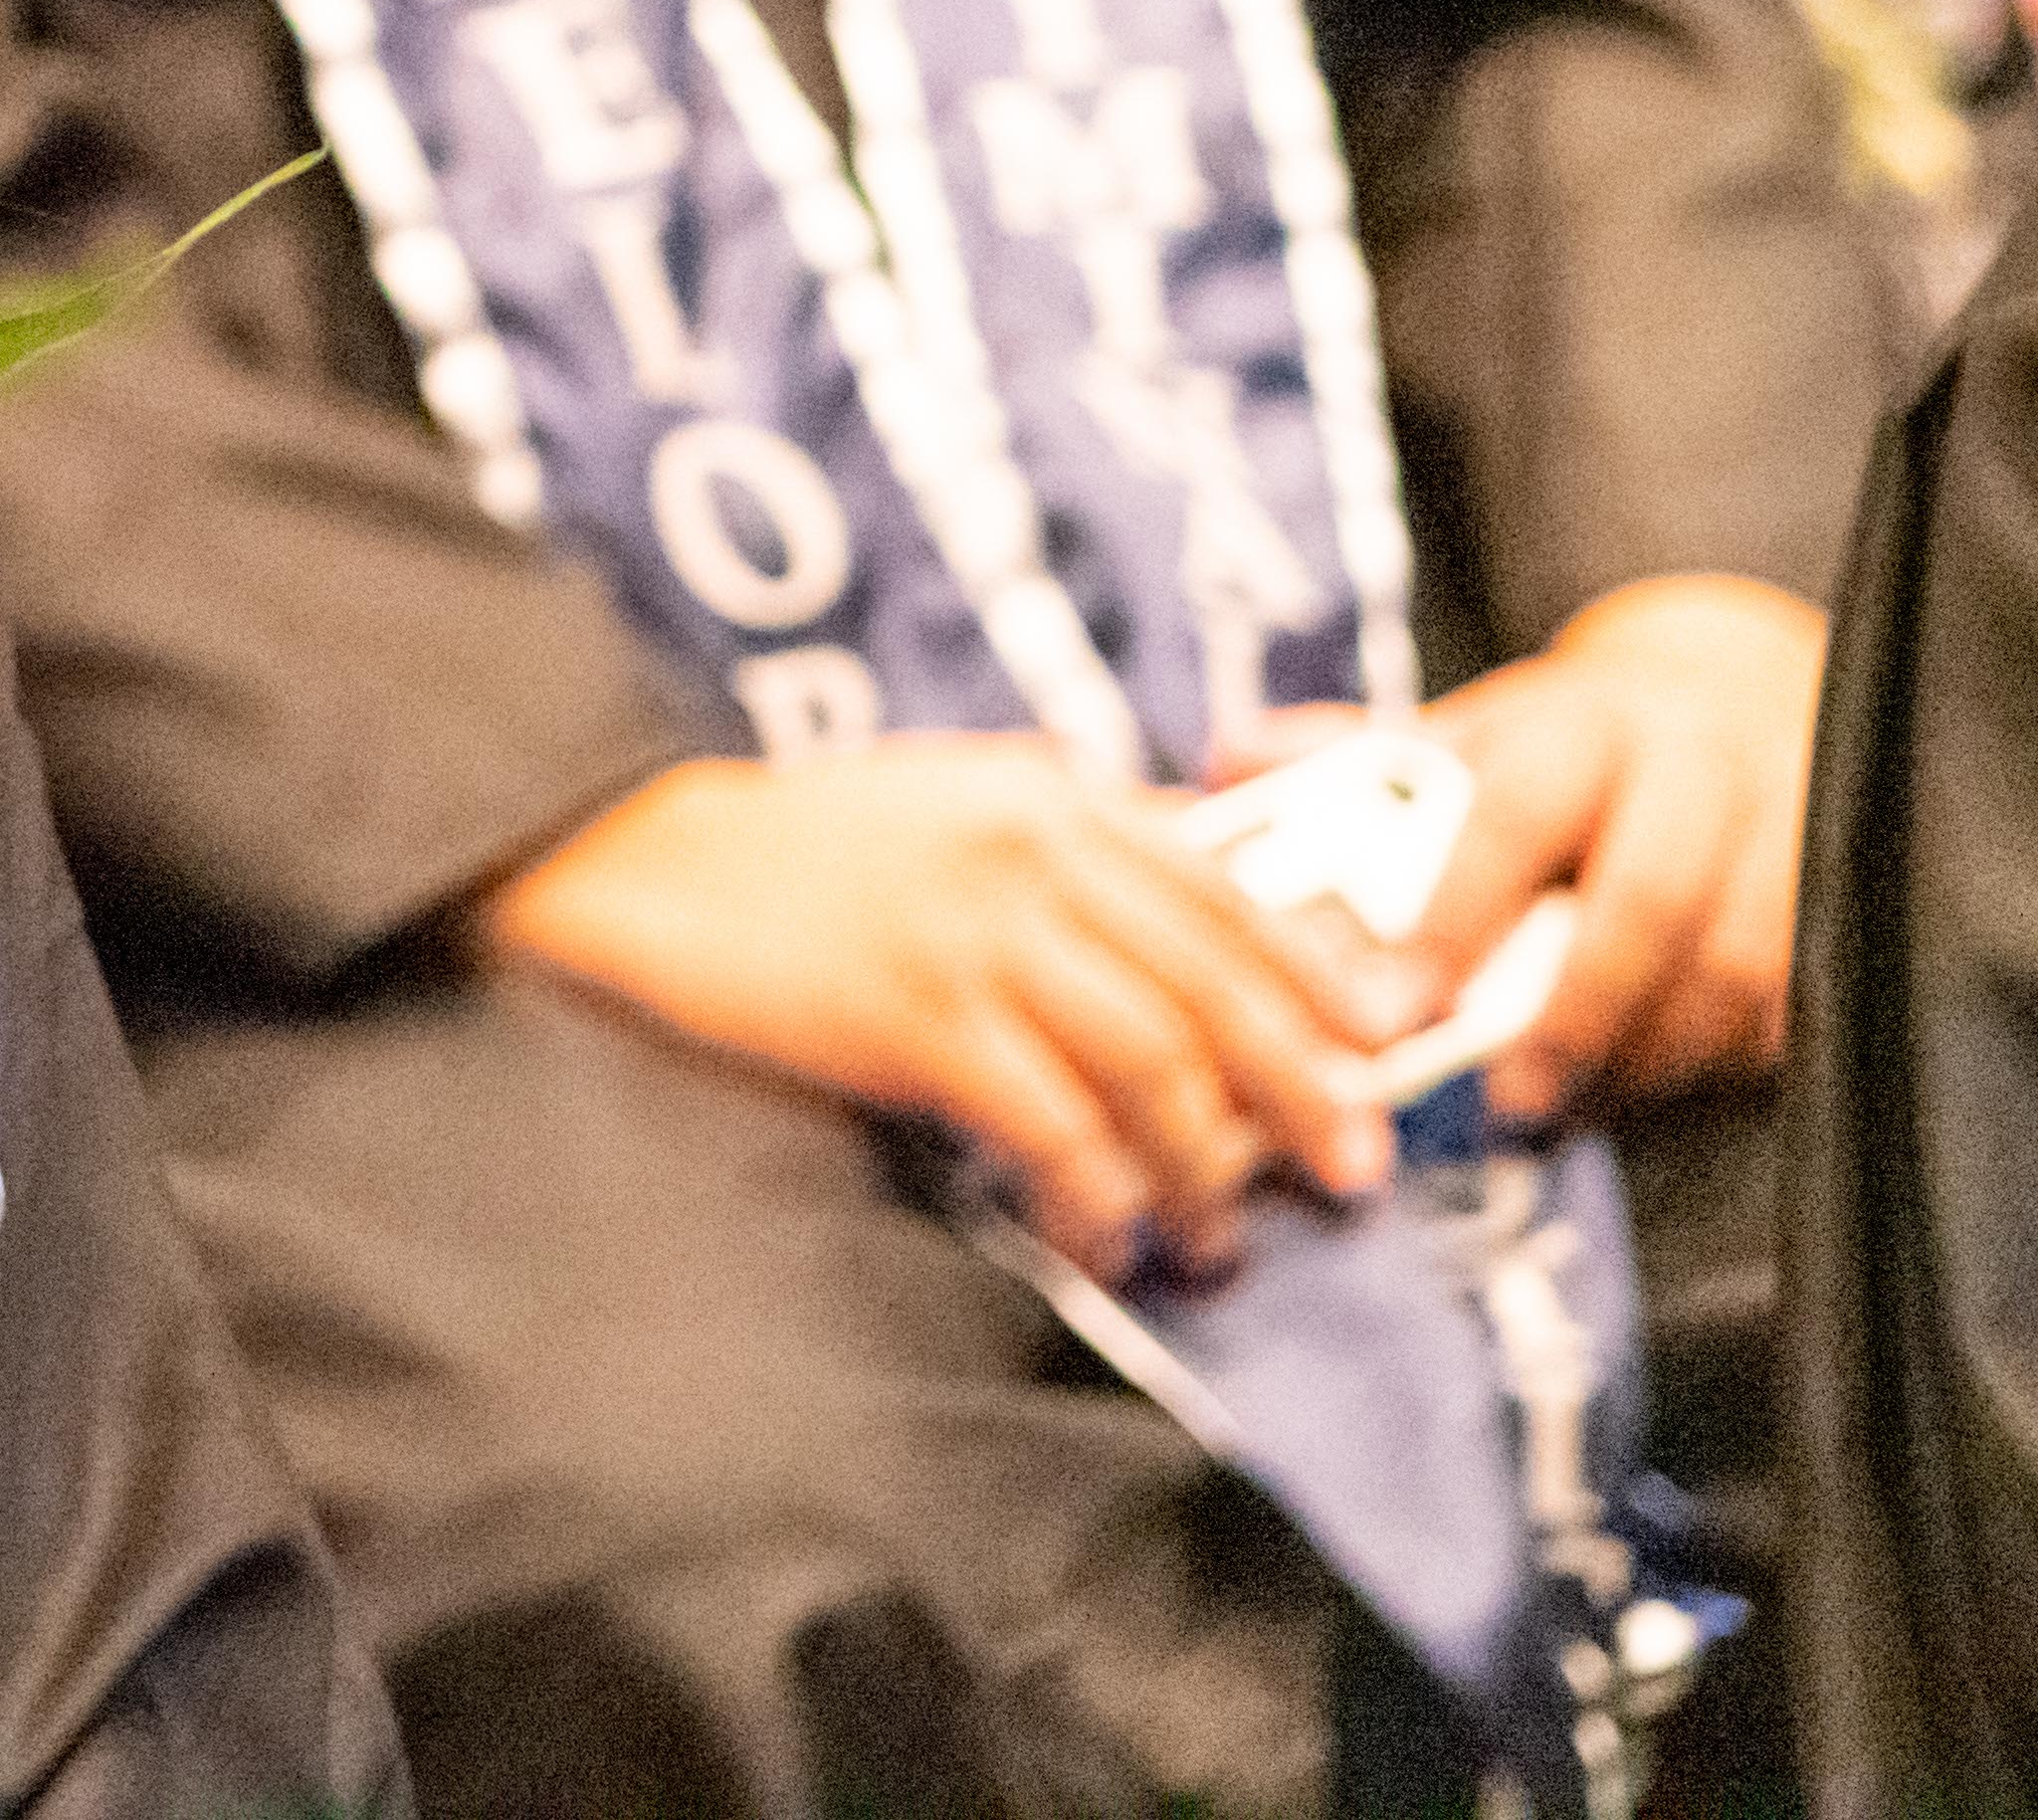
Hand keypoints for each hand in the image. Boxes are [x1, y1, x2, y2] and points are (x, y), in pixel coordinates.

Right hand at [481, 736, 1411, 1274]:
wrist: (646, 866)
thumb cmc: (805, 854)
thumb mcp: (957, 808)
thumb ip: (1076, 849)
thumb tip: (1210, 918)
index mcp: (1054, 798)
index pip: (1233, 886)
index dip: (1328, 972)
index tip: (1391, 1042)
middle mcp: (1034, 854)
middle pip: (1222, 984)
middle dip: (1306, 1090)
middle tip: (1348, 1172)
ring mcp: (976, 933)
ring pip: (1154, 1063)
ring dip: (1204, 1169)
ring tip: (1214, 1239)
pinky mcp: (916, 1016)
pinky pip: (1051, 1123)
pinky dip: (1098, 1193)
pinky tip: (1105, 1237)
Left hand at [1401, 573, 1820, 1120]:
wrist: (1737, 698)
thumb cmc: (1566, 751)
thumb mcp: (1467, 735)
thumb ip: (1352, 761)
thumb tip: (1228, 762)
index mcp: (1575, 725)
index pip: (1508, 815)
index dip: (1449, 914)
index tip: (1392, 1006)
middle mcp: (1690, 773)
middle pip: (1646, 901)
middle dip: (1568, 1011)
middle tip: (1500, 1099)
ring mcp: (1783, 840)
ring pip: (1731, 967)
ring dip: (1646, 1052)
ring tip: (1569, 1109)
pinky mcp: (1841, 913)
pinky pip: (1790, 1006)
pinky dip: (1721, 1059)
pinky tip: (1652, 1088)